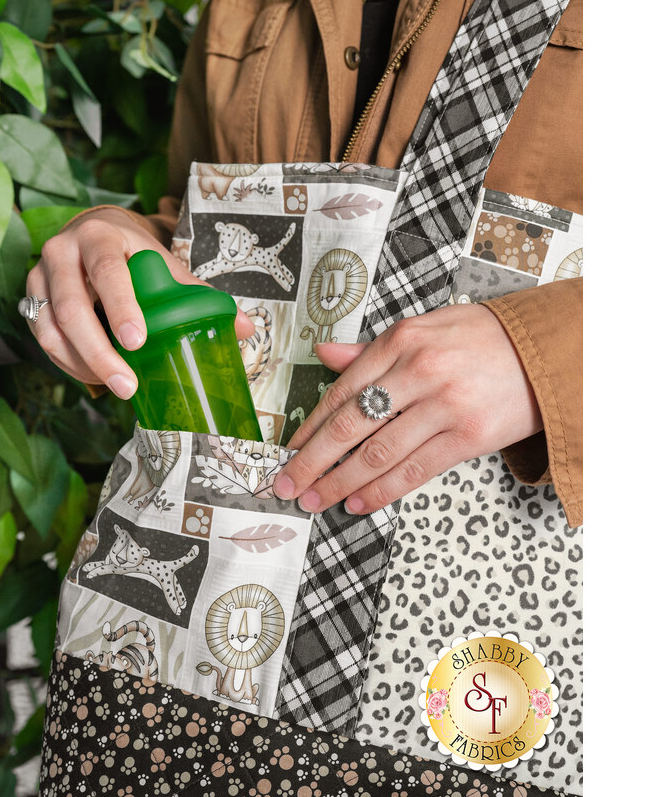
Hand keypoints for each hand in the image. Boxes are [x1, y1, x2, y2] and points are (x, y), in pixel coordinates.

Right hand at [25, 207, 254, 397]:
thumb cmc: (135, 254)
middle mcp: (63, 251)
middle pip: (73, 307)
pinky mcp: (31, 299)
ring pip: (51, 328)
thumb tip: (245, 330)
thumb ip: (199, 295)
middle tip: (127, 385)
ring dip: (82, 364)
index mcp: (101, 237)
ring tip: (116, 387)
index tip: (138, 341)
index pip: (108, 271)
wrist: (95, 235)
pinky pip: (43, 338)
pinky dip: (68, 363)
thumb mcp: (165, 264)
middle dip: (100, 352)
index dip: (121, 307)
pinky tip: (95, 376)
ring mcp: (40, 276)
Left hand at [272, 304, 541, 513]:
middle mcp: (419, 372)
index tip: (290, 450)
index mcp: (401, 342)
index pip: (342, 391)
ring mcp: (444, 406)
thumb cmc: (478, 339)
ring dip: (340, 483)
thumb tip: (324, 355)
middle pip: (351, 426)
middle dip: (313, 461)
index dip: (311, 426)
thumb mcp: (422, 329)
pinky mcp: (468, 437)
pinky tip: (358, 503)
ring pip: (378, 454)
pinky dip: (383, 491)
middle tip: (288, 484)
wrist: (544, 351)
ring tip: (316, 500)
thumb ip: (370, 349)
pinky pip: (415, 470)